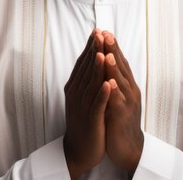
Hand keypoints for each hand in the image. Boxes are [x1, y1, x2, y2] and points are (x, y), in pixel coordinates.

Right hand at [63, 29, 111, 178]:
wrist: (79, 149)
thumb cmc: (83, 121)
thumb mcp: (81, 96)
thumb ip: (85, 78)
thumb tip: (90, 58)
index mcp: (74, 87)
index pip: (83, 63)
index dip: (90, 47)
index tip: (97, 31)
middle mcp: (77, 94)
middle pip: (86, 69)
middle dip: (94, 51)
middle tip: (99, 33)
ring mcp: (83, 107)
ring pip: (91, 84)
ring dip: (96, 68)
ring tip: (102, 52)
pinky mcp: (91, 120)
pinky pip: (97, 105)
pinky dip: (102, 94)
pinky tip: (108, 84)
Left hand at [102, 31, 143, 173]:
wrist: (128, 147)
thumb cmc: (118, 119)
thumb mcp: (115, 94)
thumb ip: (112, 78)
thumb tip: (104, 58)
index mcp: (125, 84)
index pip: (118, 60)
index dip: (111, 46)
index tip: (102, 31)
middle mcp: (129, 90)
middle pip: (121, 66)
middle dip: (113, 50)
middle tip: (106, 33)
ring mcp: (128, 102)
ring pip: (121, 82)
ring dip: (114, 67)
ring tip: (108, 53)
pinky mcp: (123, 116)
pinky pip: (119, 102)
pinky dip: (115, 92)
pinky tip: (110, 83)